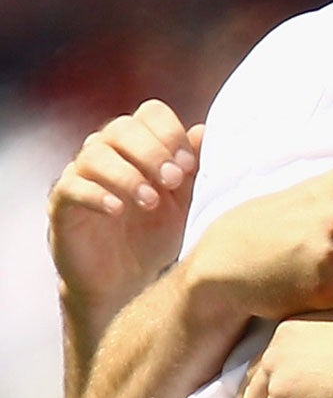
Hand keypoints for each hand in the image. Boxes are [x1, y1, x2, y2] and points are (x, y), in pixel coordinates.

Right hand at [49, 101, 202, 318]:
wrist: (124, 283)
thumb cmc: (154, 237)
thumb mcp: (185, 204)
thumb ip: (194, 169)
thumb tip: (204, 132)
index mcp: (139, 148)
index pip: (150, 113)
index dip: (170, 132)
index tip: (189, 164)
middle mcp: (107, 154)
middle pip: (121, 127)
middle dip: (151, 151)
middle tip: (173, 180)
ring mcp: (81, 177)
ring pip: (95, 154)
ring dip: (128, 175)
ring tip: (150, 201)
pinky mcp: (62, 205)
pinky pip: (71, 187)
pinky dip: (97, 194)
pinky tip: (118, 209)